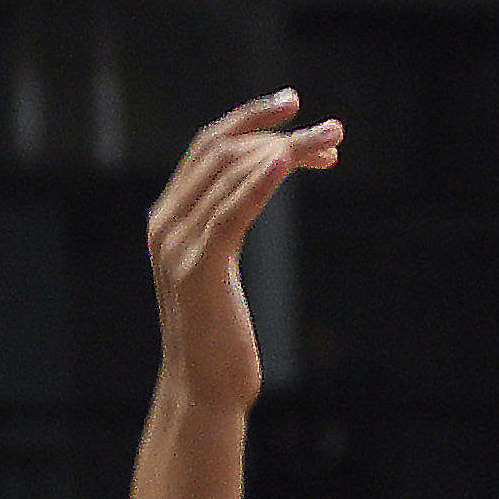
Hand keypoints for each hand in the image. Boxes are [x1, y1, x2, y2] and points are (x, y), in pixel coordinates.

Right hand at [148, 90, 341, 412]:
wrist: (203, 393)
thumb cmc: (219, 337)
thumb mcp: (221, 268)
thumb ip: (228, 222)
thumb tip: (263, 179)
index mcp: (168, 218)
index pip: (208, 147)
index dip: (251, 120)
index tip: (293, 105)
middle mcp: (166, 224)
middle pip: (223, 151)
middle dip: (279, 132)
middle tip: (332, 132)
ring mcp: (178, 246)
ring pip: (233, 173)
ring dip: (287, 150)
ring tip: (330, 142)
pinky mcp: (199, 270)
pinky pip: (231, 212)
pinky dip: (260, 183)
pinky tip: (288, 161)